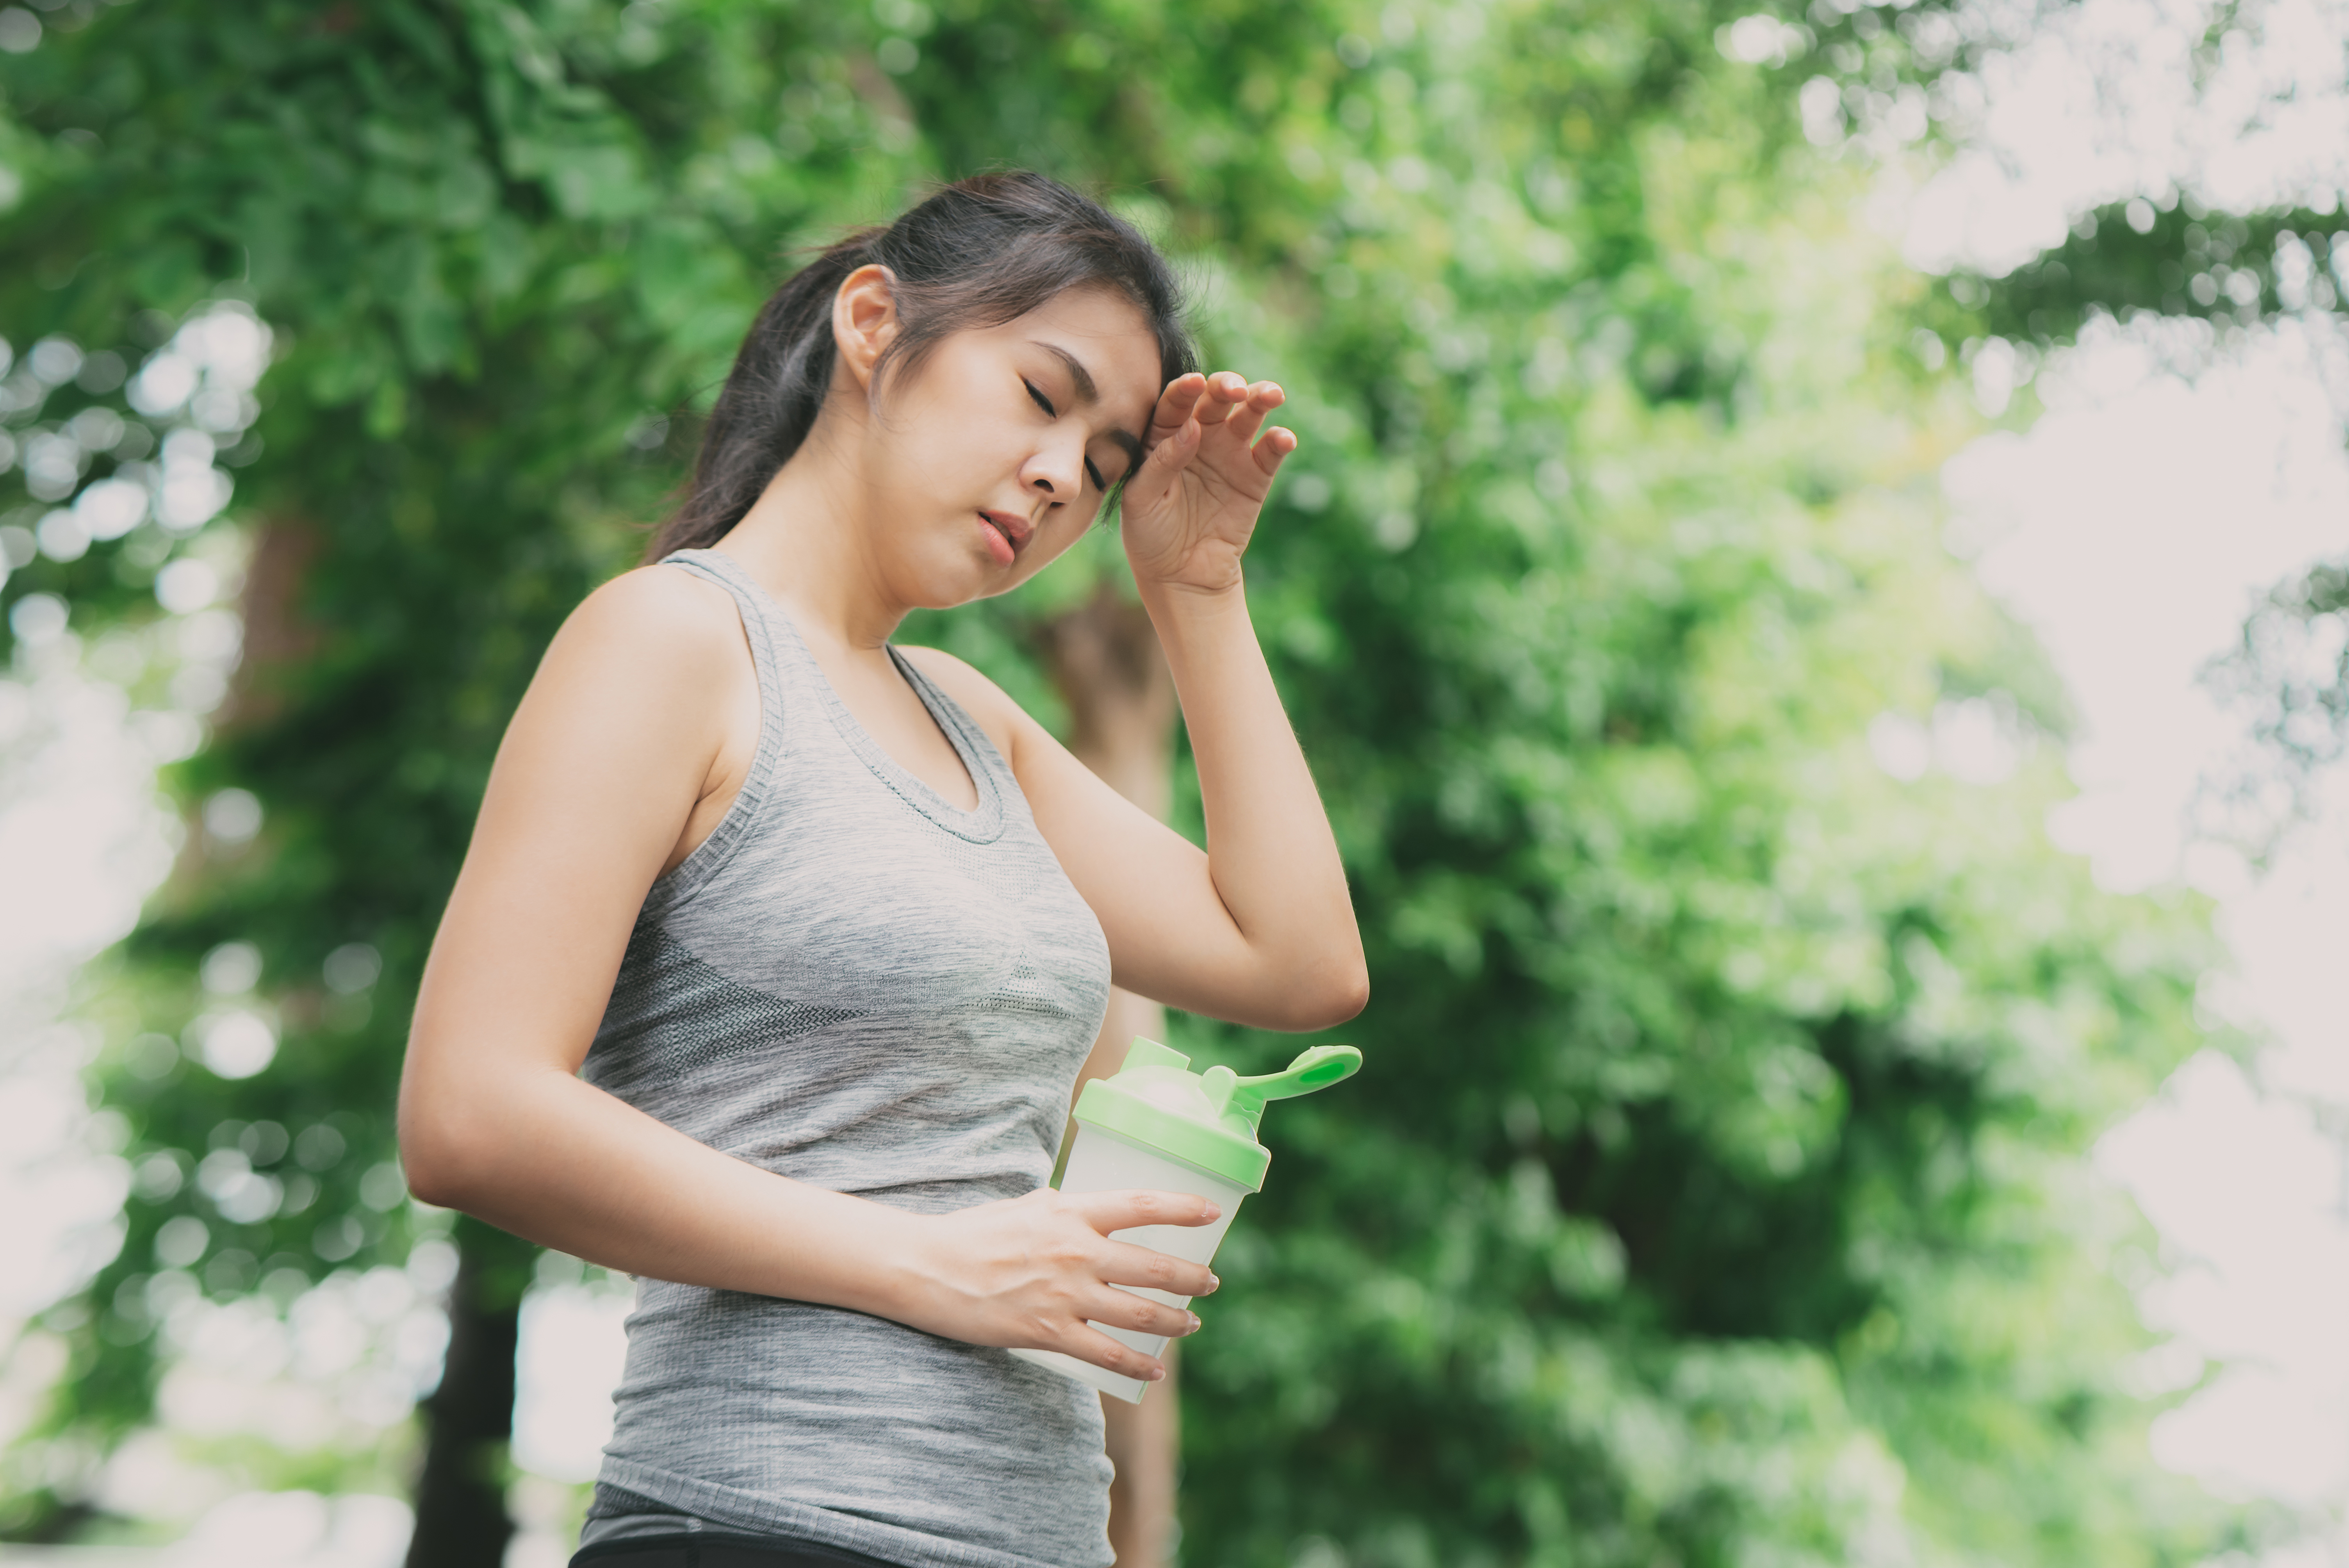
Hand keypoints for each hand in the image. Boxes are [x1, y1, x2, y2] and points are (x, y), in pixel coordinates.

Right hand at [897, 1187, 1220, 1381]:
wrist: (927, 1267)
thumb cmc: (972, 1233)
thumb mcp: (1024, 1205)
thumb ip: (1063, 1209)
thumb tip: (1090, 1212)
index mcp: (1070, 1213)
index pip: (1141, 1205)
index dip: (1183, 1208)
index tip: (1212, 1214)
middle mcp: (1076, 1251)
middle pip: (1154, 1266)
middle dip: (1193, 1277)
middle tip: (1211, 1281)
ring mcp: (1065, 1295)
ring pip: (1140, 1312)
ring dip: (1176, 1320)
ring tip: (1193, 1322)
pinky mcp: (1049, 1332)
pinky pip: (1107, 1353)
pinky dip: (1138, 1364)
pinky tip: (1155, 1369)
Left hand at [1118, 370, 1298, 594]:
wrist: (1182, 576)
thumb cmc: (1150, 536)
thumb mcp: (1141, 501)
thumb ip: (1161, 462)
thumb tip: (1191, 426)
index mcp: (1164, 436)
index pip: (1175, 404)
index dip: (1184, 390)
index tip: (1194, 383)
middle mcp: (1199, 436)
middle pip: (1215, 401)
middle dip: (1227, 387)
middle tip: (1235, 389)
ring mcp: (1230, 453)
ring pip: (1248, 415)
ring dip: (1260, 399)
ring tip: (1271, 395)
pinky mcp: (1256, 476)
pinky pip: (1270, 452)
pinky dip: (1280, 441)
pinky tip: (1284, 438)